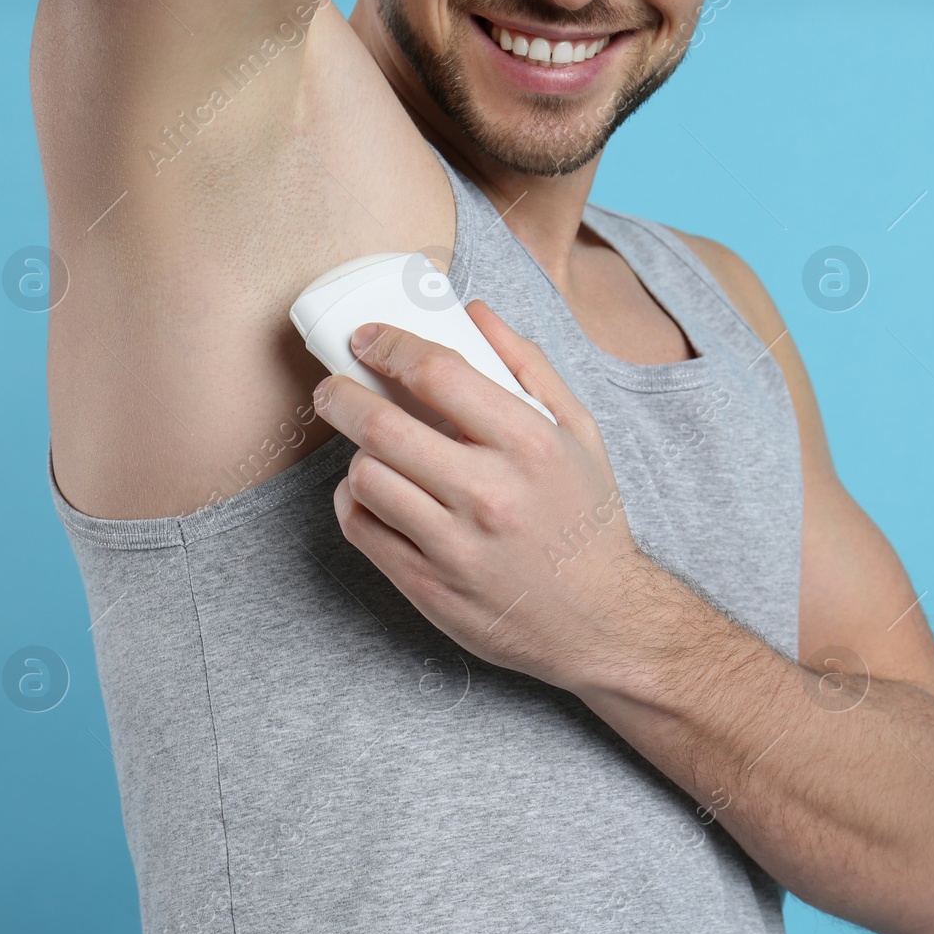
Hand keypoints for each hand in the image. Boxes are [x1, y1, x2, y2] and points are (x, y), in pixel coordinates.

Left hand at [311, 299, 650, 693]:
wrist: (601, 621)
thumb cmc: (587, 523)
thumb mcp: (580, 434)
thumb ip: (529, 367)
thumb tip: (475, 312)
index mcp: (532, 445)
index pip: (439, 373)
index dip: (390, 346)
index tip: (368, 339)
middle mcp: (491, 494)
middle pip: (383, 425)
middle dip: (342, 395)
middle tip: (333, 388)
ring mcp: (456, 546)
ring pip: (366, 477)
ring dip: (358, 455)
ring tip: (372, 451)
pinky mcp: (429, 587)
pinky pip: (362, 529)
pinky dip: (356, 502)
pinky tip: (375, 494)